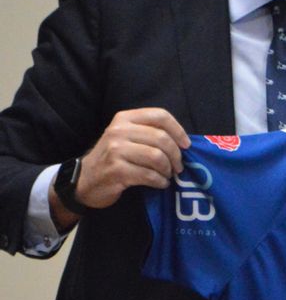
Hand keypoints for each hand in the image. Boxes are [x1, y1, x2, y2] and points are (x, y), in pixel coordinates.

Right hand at [52, 109, 189, 222]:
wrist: (84, 180)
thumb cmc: (113, 158)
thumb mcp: (127, 137)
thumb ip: (149, 133)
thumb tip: (183, 142)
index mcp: (125, 118)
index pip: (160, 115)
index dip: (178, 130)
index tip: (186, 145)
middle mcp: (119, 131)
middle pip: (161, 138)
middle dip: (176, 155)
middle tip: (178, 166)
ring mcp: (116, 150)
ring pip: (157, 157)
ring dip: (168, 169)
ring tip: (167, 175)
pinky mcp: (116, 170)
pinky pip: (149, 175)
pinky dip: (159, 181)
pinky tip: (160, 183)